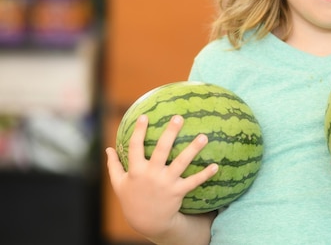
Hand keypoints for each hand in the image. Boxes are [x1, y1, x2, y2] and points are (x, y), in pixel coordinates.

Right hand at [106, 115, 218, 238]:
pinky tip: (216, 166)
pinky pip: (193, 182)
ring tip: (204, 137)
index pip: (135, 147)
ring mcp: (166, 183)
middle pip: (161, 150)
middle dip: (170, 133)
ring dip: (193, 150)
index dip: (139, 131)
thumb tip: (107, 149)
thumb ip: (114, 165)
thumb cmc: (132, 200)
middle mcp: (151, 174)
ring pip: (181, 163)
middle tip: (179, 117)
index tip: (144, 116)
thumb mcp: (119, 184)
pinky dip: (205, 175)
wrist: (147, 222)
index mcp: (136, 170)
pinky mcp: (178, 191)